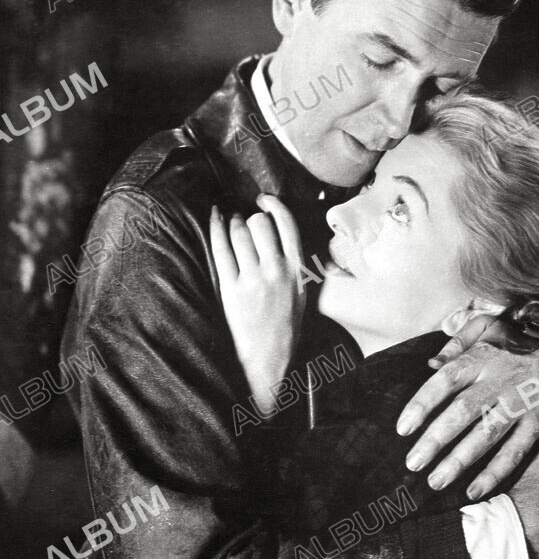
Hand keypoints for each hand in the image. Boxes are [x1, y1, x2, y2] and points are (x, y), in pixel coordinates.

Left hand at [210, 195, 304, 414]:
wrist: (269, 358)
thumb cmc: (285, 326)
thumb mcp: (302, 292)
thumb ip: (296, 263)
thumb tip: (281, 232)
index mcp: (298, 270)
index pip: (288, 224)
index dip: (273, 205)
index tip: (263, 200)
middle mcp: (277, 270)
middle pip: (260, 224)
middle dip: (250, 218)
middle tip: (244, 222)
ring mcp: (253, 279)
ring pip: (240, 233)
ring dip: (233, 223)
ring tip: (231, 225)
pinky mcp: (231, 288)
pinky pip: (221, 248)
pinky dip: (216, 227)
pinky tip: (214, 218)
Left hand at [397, 314, 538, 497]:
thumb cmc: (513, 351)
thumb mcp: (487, 333)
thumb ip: (457, 346)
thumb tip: (430, 363)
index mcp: (483, 359)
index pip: (446, 379)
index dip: (422, 403)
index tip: (403, 428)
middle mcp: (501, 381)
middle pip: (464, 410)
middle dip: (436, 439)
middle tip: (413, 463)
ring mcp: (521, 404)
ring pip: (487, 435)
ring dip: (459, 461)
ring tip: (435, 481)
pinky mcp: (538, 425)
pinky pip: (514, 452)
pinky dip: (494, 473)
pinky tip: (473, 490)